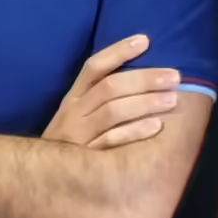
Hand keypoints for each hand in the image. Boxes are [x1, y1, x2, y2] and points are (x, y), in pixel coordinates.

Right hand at [45, 35, 182, 149]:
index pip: (94, 68)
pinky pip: (112, 141)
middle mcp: (74, 112)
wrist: (43, 177)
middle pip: (109, 88)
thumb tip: (141, 76)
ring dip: (144, 103)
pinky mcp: (86, 157)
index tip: (145, 40)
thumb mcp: (77, 115)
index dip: (118, 52)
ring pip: (112, 112)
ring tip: (171, 100)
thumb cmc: (71, 141)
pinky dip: (134, 132)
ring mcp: (79, 134)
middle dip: (144, 79)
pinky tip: (156, 126)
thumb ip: (99, 97)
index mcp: (73, 98)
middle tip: (174, 77)